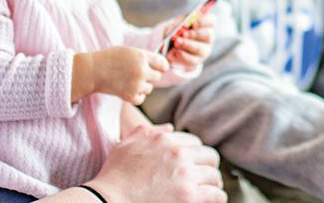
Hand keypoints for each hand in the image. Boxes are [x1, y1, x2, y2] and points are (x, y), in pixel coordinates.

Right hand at [86, 123, 224, 202]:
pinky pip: (216, 195)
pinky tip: (212, 201)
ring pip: (214, 176)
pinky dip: (216, 198)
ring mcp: (185, 176)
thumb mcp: (125, 146)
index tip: (194, 165)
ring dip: (211, 184)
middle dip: (208, 168)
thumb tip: (168, 128)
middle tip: (205, 179)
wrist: (107, 201)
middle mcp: (178, 154)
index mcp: (165, 140)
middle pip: (209, 157)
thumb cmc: (113, 177)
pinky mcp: (189, 197)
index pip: (194, 143)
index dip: (195, 155)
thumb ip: (147, 133)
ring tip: (208, 192)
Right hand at [93, 46, 168, 103]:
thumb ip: (145, 58)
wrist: (92, 71)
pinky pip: (141, 98)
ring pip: (150, 88)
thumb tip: (162, 67)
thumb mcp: (129, 51)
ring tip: (129, 80)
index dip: (161, 66)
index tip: (157, 68)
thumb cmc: (109, 59)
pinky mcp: (130, 96)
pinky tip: (128, 89)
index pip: (163, 64)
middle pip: (158, 76)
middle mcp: (141, 70)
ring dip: (142, 86)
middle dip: (150, 75)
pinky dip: (137, 95)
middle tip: (137, 73)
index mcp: (142, 56)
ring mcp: (136, 84)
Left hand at [165, 13, 214, 71]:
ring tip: (177, 42)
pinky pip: (192, 59)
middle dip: (194, 33)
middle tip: (183, 33)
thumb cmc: (178, 30)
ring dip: (187, 44)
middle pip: (207, 35)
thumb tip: (179, 26)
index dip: (204, 21)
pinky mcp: (196, 60)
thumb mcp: (177, 23)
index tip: (194, 23)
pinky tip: (176, 51)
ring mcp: (204, 50)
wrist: (171, 45)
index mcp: (206, 25)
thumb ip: (178, 23)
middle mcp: (208, 38)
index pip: (211, 21)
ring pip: (199, 48)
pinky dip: (183, 55)